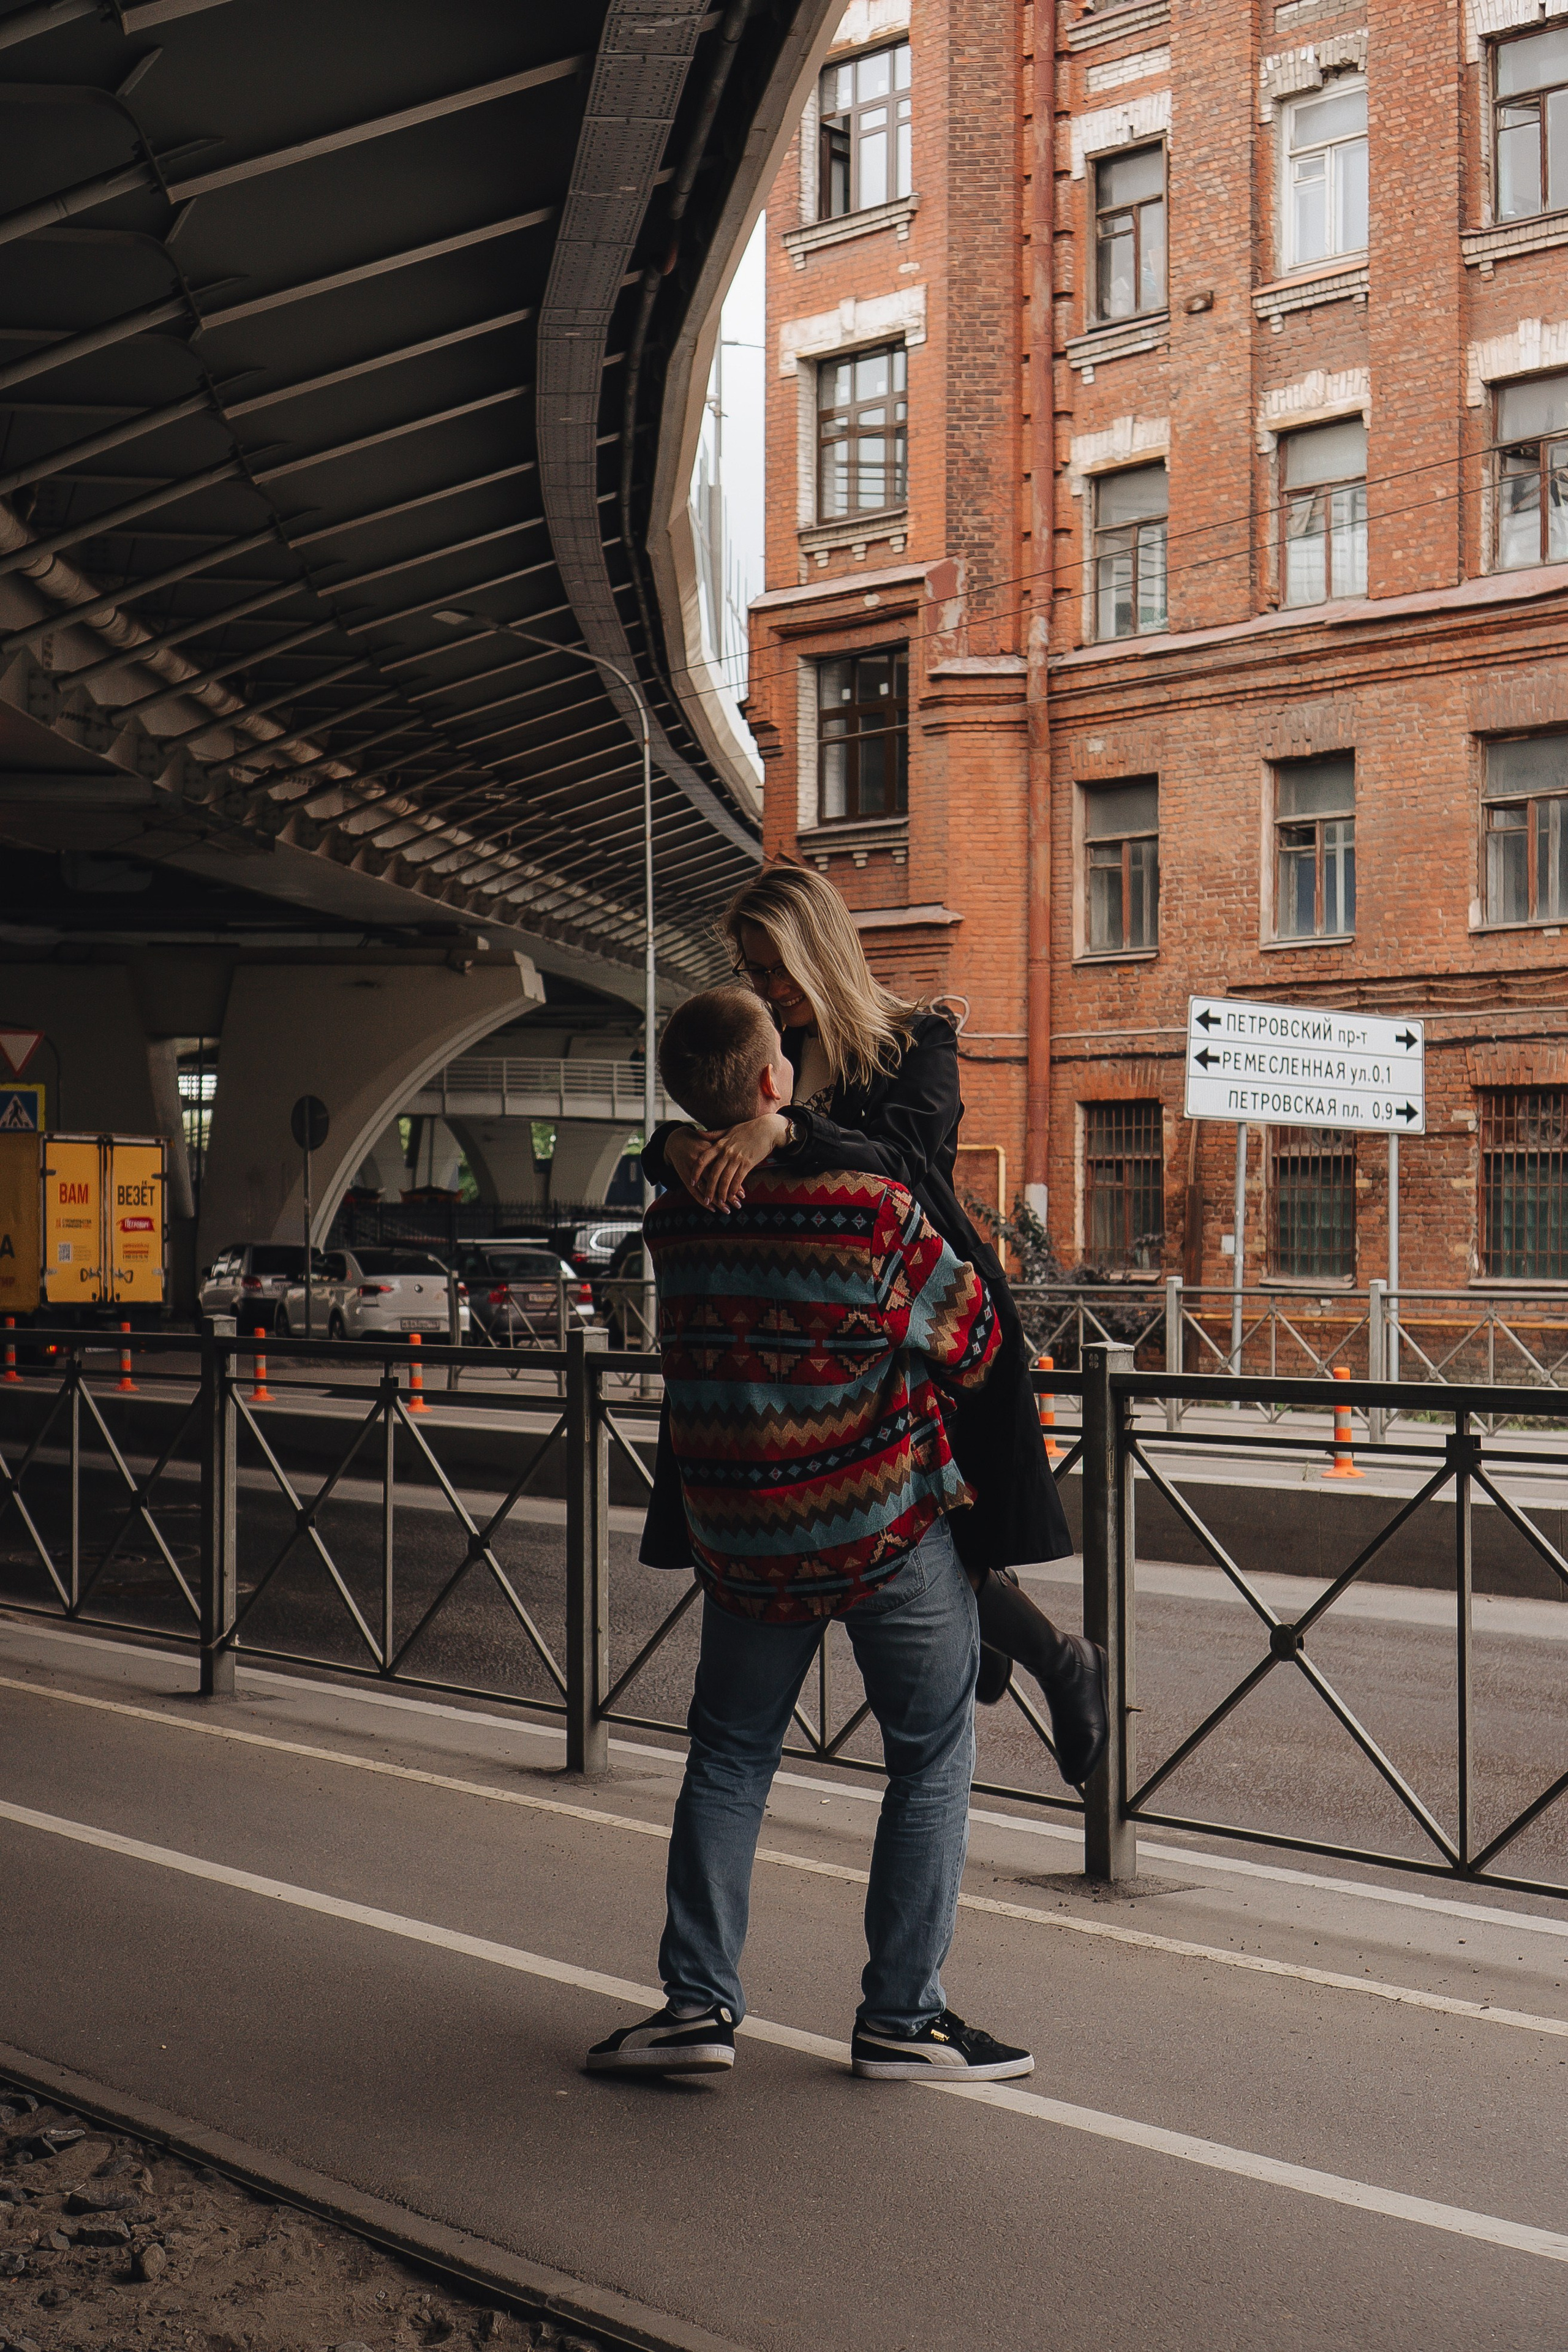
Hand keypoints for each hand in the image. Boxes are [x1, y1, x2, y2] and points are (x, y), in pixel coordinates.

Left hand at [670, 1113, 788, 1211]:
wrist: (767, 1128)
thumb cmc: (747, 1129)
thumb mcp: (728, 1130)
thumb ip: (713, 1134)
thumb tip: (697, 1132)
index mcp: (720, 1144)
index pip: (703, 1160)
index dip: (696, 1172)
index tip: (692, 1182)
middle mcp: (726, 1152)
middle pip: (713, 1174)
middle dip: (709, 1189)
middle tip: (706, 1200)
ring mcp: (737, 1158)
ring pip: (725, 1179)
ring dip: (722, 1193)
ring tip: (719, 1202)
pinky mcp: (748, 1163)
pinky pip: (738, 1179)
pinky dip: (734, 1189)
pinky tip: (732, 1195)